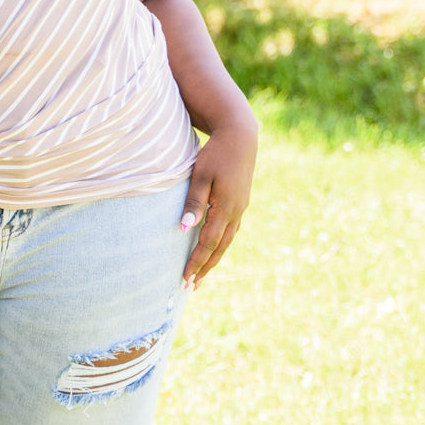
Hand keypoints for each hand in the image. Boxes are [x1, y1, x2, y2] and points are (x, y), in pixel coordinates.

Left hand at [179, 121, 257, 287]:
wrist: (240, 137)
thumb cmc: (216, 154)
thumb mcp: (201, 176)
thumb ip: (193, 203)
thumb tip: (184, 229)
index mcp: (226, 208)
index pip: (208, 243)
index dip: (196, 262)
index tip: (184, 279)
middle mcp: (236, 212)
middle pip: (219, 248)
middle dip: (205, 268)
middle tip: (192, 287)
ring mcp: (241, 208)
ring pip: (227, 241)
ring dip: (214, 259)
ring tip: (202, 274)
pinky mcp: (240, 202)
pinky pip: (231, 230)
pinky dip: (221, 243)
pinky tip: (215, 248)